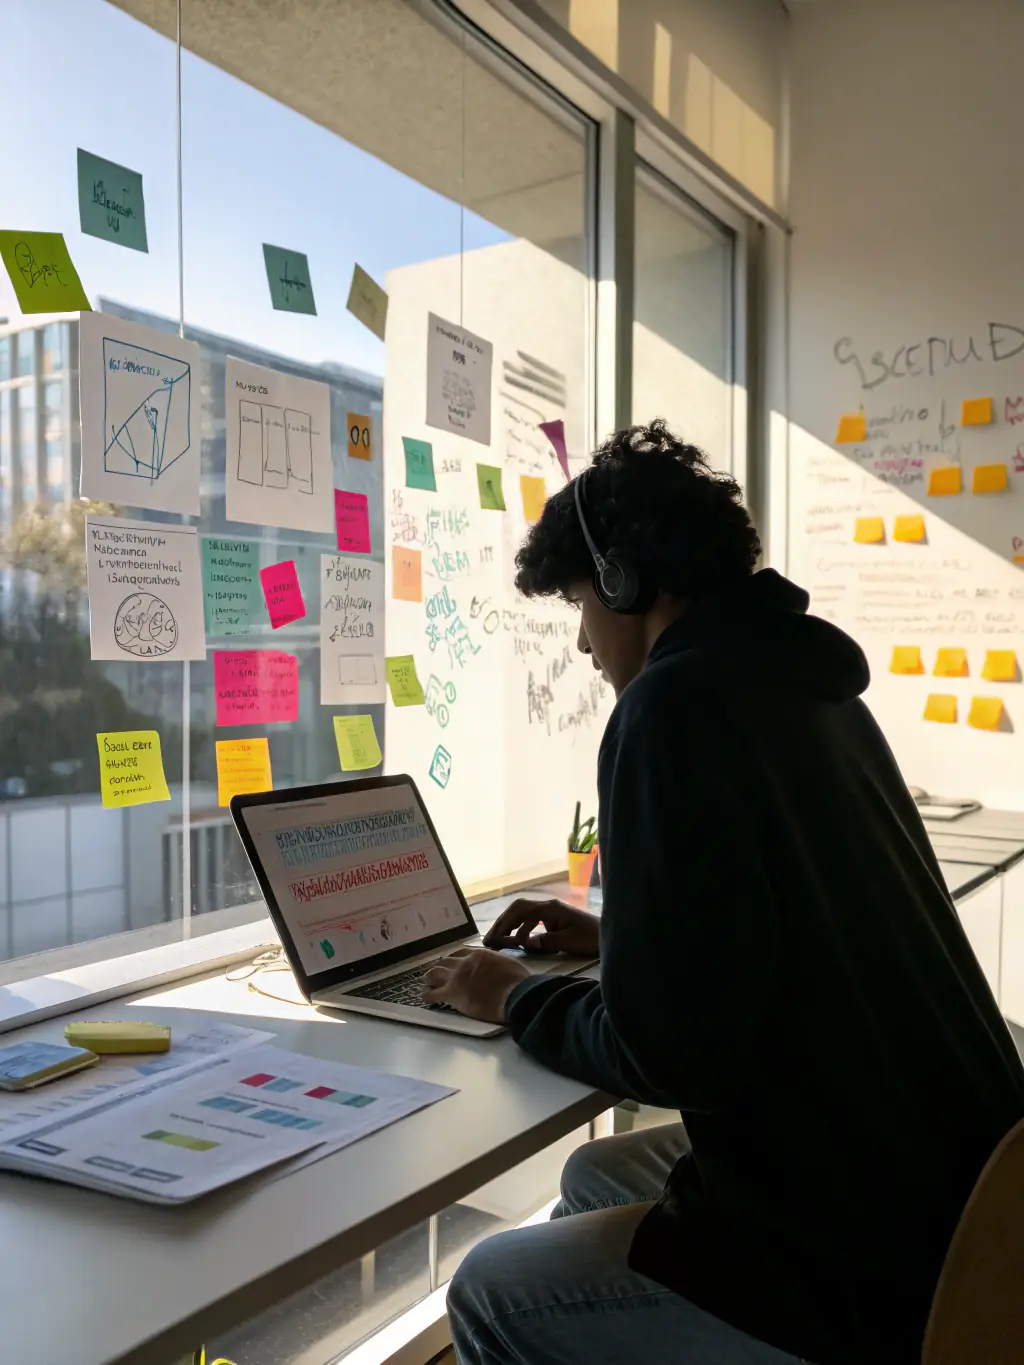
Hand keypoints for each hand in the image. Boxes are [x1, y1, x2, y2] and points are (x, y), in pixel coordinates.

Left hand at [422, 948, 530, 1022]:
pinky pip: (433, 994)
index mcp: (479, 955)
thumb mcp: (508, 963)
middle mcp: (465, 963)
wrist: (515, 994)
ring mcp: (456, 977)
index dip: (456, 959)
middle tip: (439, 973)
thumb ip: (497, 962)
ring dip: (431, 978)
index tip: (454, 964)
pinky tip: (424, 998)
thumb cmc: (518, 980)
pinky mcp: (452, 994)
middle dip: (442, 967)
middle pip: (446, 961)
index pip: (462, 953)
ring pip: (435, 973)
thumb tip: (498, 967)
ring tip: (427, 982)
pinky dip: (427, 996)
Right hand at [483, 898, 599, 957]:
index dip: (505, 924)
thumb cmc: (590, 938)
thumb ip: (547, 941)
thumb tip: (526, 942)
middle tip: (490, 939)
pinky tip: (518, 940)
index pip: (520, 911)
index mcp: (550, 909)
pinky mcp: (554, 919)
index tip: (495, 938)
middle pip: (518, 908)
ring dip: (510, 925)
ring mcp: (551, 911)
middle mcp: (548, 906)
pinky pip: (531, 919)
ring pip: (523, 913)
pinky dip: (521, 928)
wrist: (608, 935)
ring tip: (498, 940)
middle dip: (503, 923)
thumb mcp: (569, 942)